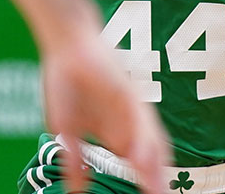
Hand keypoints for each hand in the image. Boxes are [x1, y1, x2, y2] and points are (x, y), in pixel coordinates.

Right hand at [40, 34, 170, 193]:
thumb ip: (75, 159)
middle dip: (156, 183)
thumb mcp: (66, 130)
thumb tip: (76, 190)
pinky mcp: (129, 95)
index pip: (137, 167)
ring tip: (159, 192)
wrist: (68, 45)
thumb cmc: (67, 85)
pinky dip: (142, 141)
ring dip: (155, 169)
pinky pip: (140, 121)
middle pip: (151, 160)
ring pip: (151, 143)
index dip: (145, 185)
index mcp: (118, 135)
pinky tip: (143, 161)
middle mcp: (131, 125)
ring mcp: (133, 110)